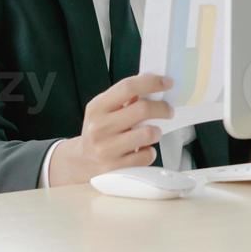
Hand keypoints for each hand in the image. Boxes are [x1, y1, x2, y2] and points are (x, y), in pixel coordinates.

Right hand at [47, 73, 174, 185]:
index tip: (167, 82)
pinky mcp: (116, 168)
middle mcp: (99, 127)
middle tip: (168, 110)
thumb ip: (124, 97)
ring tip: (152, 132)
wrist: (82, 161)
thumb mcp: (104, 109)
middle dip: (163, 108)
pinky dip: (150, 152)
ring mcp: (107, 149)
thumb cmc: (99, 131)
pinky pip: (147, 156)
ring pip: (148, 133)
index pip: (128, 87)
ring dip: (156, 132)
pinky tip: (142, 150)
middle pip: (142, 109)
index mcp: (97, 107)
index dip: (152, 82)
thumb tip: (154, 86)